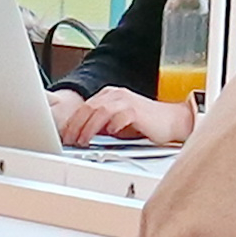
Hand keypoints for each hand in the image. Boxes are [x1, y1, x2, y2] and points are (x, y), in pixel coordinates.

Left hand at [57, 87, 188, 147]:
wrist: (172, 121)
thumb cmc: (145, 123)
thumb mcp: (117, 123)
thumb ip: (101, 124)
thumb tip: (80, 135)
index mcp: (108, 95)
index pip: (84, 107)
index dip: (72, 122)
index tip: (64, 136)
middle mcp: (115, 95)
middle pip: (88, 108)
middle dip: (75, 126)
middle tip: (69, 141)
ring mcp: (125, 101)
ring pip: (99, 112)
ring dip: (88, 128)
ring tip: (82, 141)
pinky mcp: (136, 110)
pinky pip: (119, 117)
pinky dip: (111, 126)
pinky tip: (108, 135)